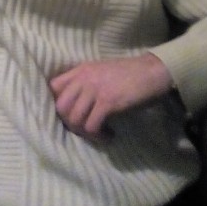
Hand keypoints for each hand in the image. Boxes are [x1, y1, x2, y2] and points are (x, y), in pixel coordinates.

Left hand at [50, 53, 172, 141]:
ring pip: (74, 119)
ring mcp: (95, 89)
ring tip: (99, 135)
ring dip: (85, 133)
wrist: (152, 71)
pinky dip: (99, 136)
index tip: (71, 114)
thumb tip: (76, 103)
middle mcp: (84, 78)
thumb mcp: (101, 71)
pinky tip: (110, 135)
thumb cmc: (130, 73)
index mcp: (81, 69)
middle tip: (85, 129)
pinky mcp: (108, 102)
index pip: (54, 86)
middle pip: (60, 106)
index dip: (58, 103)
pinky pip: (92, 126)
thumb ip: (86, 82)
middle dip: (70, 123)